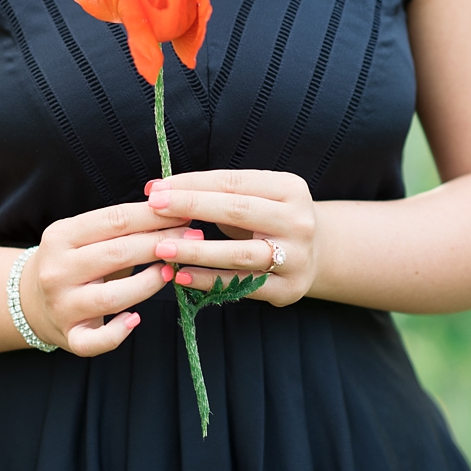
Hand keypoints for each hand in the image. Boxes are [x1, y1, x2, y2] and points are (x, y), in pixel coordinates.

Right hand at [23, 201, 190, 355]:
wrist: (31, 300)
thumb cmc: (72, 262)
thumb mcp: (83, 237)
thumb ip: (119, 228)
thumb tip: (174, 214)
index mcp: (60, 237)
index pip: (114, 220)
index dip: (153, 216)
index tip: (184, 213)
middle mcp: (57, 270)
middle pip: (117, 253)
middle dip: (161, 245)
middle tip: (192, 240)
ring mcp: (61, 305)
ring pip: (113, 297)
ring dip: (149, 283)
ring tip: (170, 272)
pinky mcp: (69, 335)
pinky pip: (96, 340)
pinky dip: (118, 333)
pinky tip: (135, 319)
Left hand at [145, 170, 319, 306]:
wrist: (317, 255)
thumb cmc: (267, 219)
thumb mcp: (254, 198)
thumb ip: (212, 193)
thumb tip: (154, 189)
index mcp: (289, 189)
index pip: (233, 182)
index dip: (191, 184)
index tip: (155, 188)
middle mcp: (298, 221)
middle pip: (237, 210)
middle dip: (191, 206)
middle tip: (152, 207)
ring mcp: (296, 257)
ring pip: (239, 253)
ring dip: (195, 251)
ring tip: (161, 248)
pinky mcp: (289, 288)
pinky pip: (241, 285)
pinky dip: (209, 281)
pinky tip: (181, 276)